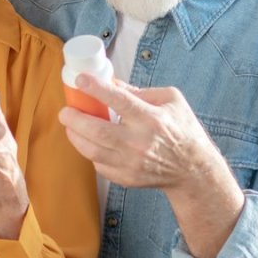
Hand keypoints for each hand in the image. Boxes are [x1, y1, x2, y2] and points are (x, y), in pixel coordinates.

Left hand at [58, 75, 220, 188]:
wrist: (192, 170)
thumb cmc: (182, 129)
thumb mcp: (170, 100)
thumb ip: (139, 91)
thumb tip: (110, 82)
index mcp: (151, 119)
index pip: (119, 101)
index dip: (96, 89)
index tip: (80, 79)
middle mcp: (140, 142)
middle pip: (97, 130)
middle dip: (75, 119)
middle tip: (65, 111)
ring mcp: (132, 163)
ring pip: (92, 150)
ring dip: (75, 136)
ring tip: (70, 125)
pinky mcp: (126, 178)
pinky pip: (99, 164)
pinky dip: (90, 151)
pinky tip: (89, 142)